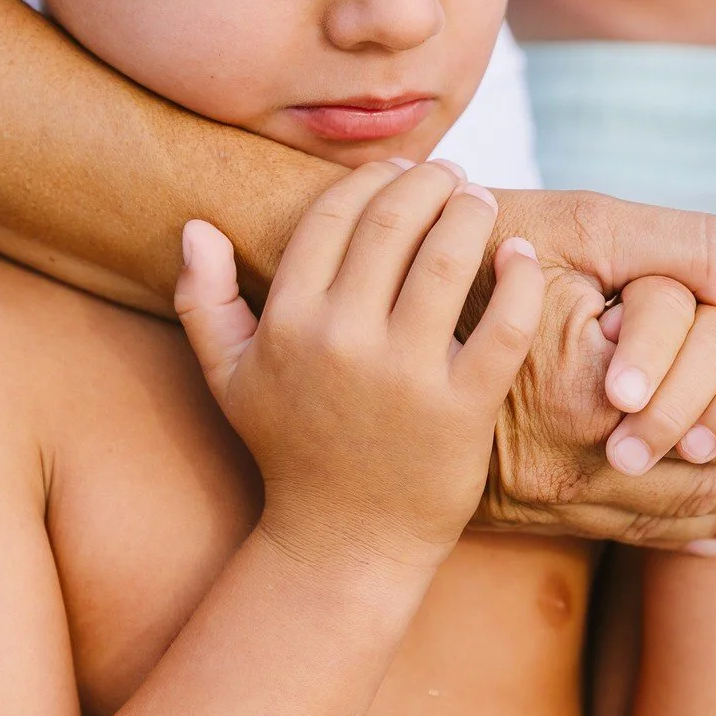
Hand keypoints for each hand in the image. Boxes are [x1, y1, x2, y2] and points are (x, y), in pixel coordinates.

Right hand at [176, 161, 543, 568]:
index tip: (402, 172)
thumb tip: (196, 226)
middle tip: (452, 177)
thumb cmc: (292, 452)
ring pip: (448, 260)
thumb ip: (203, 302)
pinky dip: (518, 278)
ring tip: (480, 205)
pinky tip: (518, 255)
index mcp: (288, 324)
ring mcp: (404, 377)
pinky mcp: (461, 410)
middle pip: (395, 224)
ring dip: (471, 214)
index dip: (372, 180)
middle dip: (430, 184)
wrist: (344, 542)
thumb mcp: (229, 381)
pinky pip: (504, 326)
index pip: (334, 216)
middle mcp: (342, 342)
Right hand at [470, 192, 715, 550]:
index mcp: (595, 396)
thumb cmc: (467, 260)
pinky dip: (679, 540)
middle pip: (707, 481)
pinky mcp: (528, 511)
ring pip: (668, 519)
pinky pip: (618, 537)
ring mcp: (548, 497)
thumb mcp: (574, 232)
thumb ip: (680, 253)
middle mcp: (575, 463)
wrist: (356, 340)